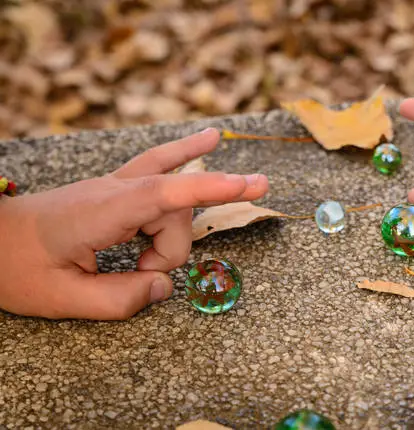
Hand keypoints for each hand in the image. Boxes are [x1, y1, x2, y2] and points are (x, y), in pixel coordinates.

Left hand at [0, 129, 268, 319]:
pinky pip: (161, 167)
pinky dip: (187, 156)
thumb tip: (164, 288)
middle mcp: (115, 190)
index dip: (210, 188)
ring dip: (166, 241)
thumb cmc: (16, 267)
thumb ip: (120, 300)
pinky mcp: (119, 188)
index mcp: (101, 212)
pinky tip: (210, 139)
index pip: (166, 194)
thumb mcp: (62, 299)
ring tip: (137, 262)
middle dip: (168, 254)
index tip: (249, 186)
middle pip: (174, 213)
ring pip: (172, 202)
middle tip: (139, 276)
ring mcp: (117, 184)